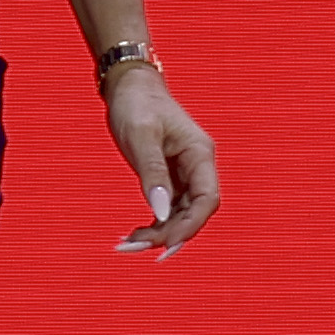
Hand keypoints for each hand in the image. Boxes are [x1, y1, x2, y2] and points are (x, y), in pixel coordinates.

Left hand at [108, 68, 221, 258]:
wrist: (129, 87)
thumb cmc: (137, 104)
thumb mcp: (141, 135)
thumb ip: (152, 172)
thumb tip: (160, 211)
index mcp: (200, 153)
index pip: (207, 199)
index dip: (190, 225)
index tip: (164, 243)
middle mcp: (197, 166)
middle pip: (194, 212)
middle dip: (169, 234)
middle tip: (134, 247)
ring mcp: (185, 174)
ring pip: (180, 214)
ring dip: (158, 233)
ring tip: (127, 244)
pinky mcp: (170, 178)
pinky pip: (168, 209)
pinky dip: (153, 223)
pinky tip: (134, 235)